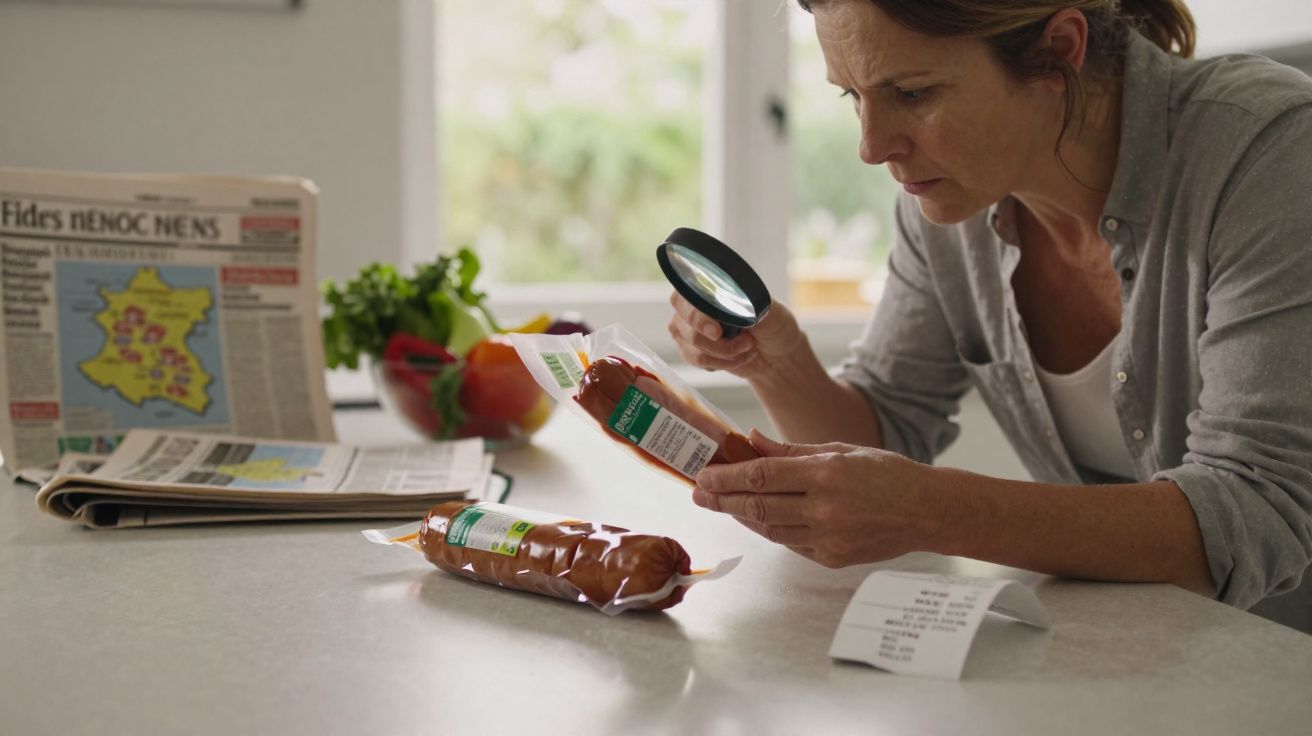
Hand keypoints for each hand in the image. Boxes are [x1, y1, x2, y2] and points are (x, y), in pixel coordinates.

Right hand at [667, 292, 806, 379]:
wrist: (777, 355)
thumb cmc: (774, 326)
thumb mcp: (769, 311)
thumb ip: (749, 304)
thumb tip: (734, 301)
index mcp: (709, 285)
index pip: (686, 297)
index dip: (698, 317)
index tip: (717, 332)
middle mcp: (692, 304)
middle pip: (686, 328)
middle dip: (720, 344)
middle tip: (747, 342)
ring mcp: (688, 328)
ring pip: (694, 350)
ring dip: (725, 355)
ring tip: (747, 348)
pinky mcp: (691, 350)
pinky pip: (698, 362)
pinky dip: (722, 363)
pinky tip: (737, 357)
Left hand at [691, 430, 943, 566]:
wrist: (927, 511)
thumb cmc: (886, 474)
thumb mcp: (840, 450)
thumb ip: (792, 449)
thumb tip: (751, 440)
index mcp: (826, 474)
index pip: (762, 475)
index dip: (727, 476)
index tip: (704, 475)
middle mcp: (825, 508)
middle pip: (758, 506)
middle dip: (723, 500)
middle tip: (700, 493)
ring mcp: (829, 537)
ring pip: (769, 529)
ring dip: (741, 517)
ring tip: (723, 505)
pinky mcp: (832, 559)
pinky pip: (791, 543)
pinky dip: (771, 529)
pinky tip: (757, 518)